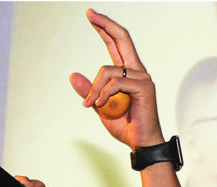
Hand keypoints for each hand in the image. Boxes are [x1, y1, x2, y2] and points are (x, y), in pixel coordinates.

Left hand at [69, 9, 163, 148]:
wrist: (140, 143)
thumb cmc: (125, 126)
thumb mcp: (100, 107)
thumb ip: (90, 91)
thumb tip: (72, 75)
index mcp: (128, 72)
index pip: (116, 44)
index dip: (105, 28)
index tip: (91, 16)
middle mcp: (137, 71)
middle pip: (122, 39)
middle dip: (105, 25)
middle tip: (89, 14)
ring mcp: (142, 78)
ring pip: (108, 70)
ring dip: (94, 88)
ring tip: (90, 104)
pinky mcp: (144, 87)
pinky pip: (115, 83)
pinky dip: (103, 94)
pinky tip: (100, 105)